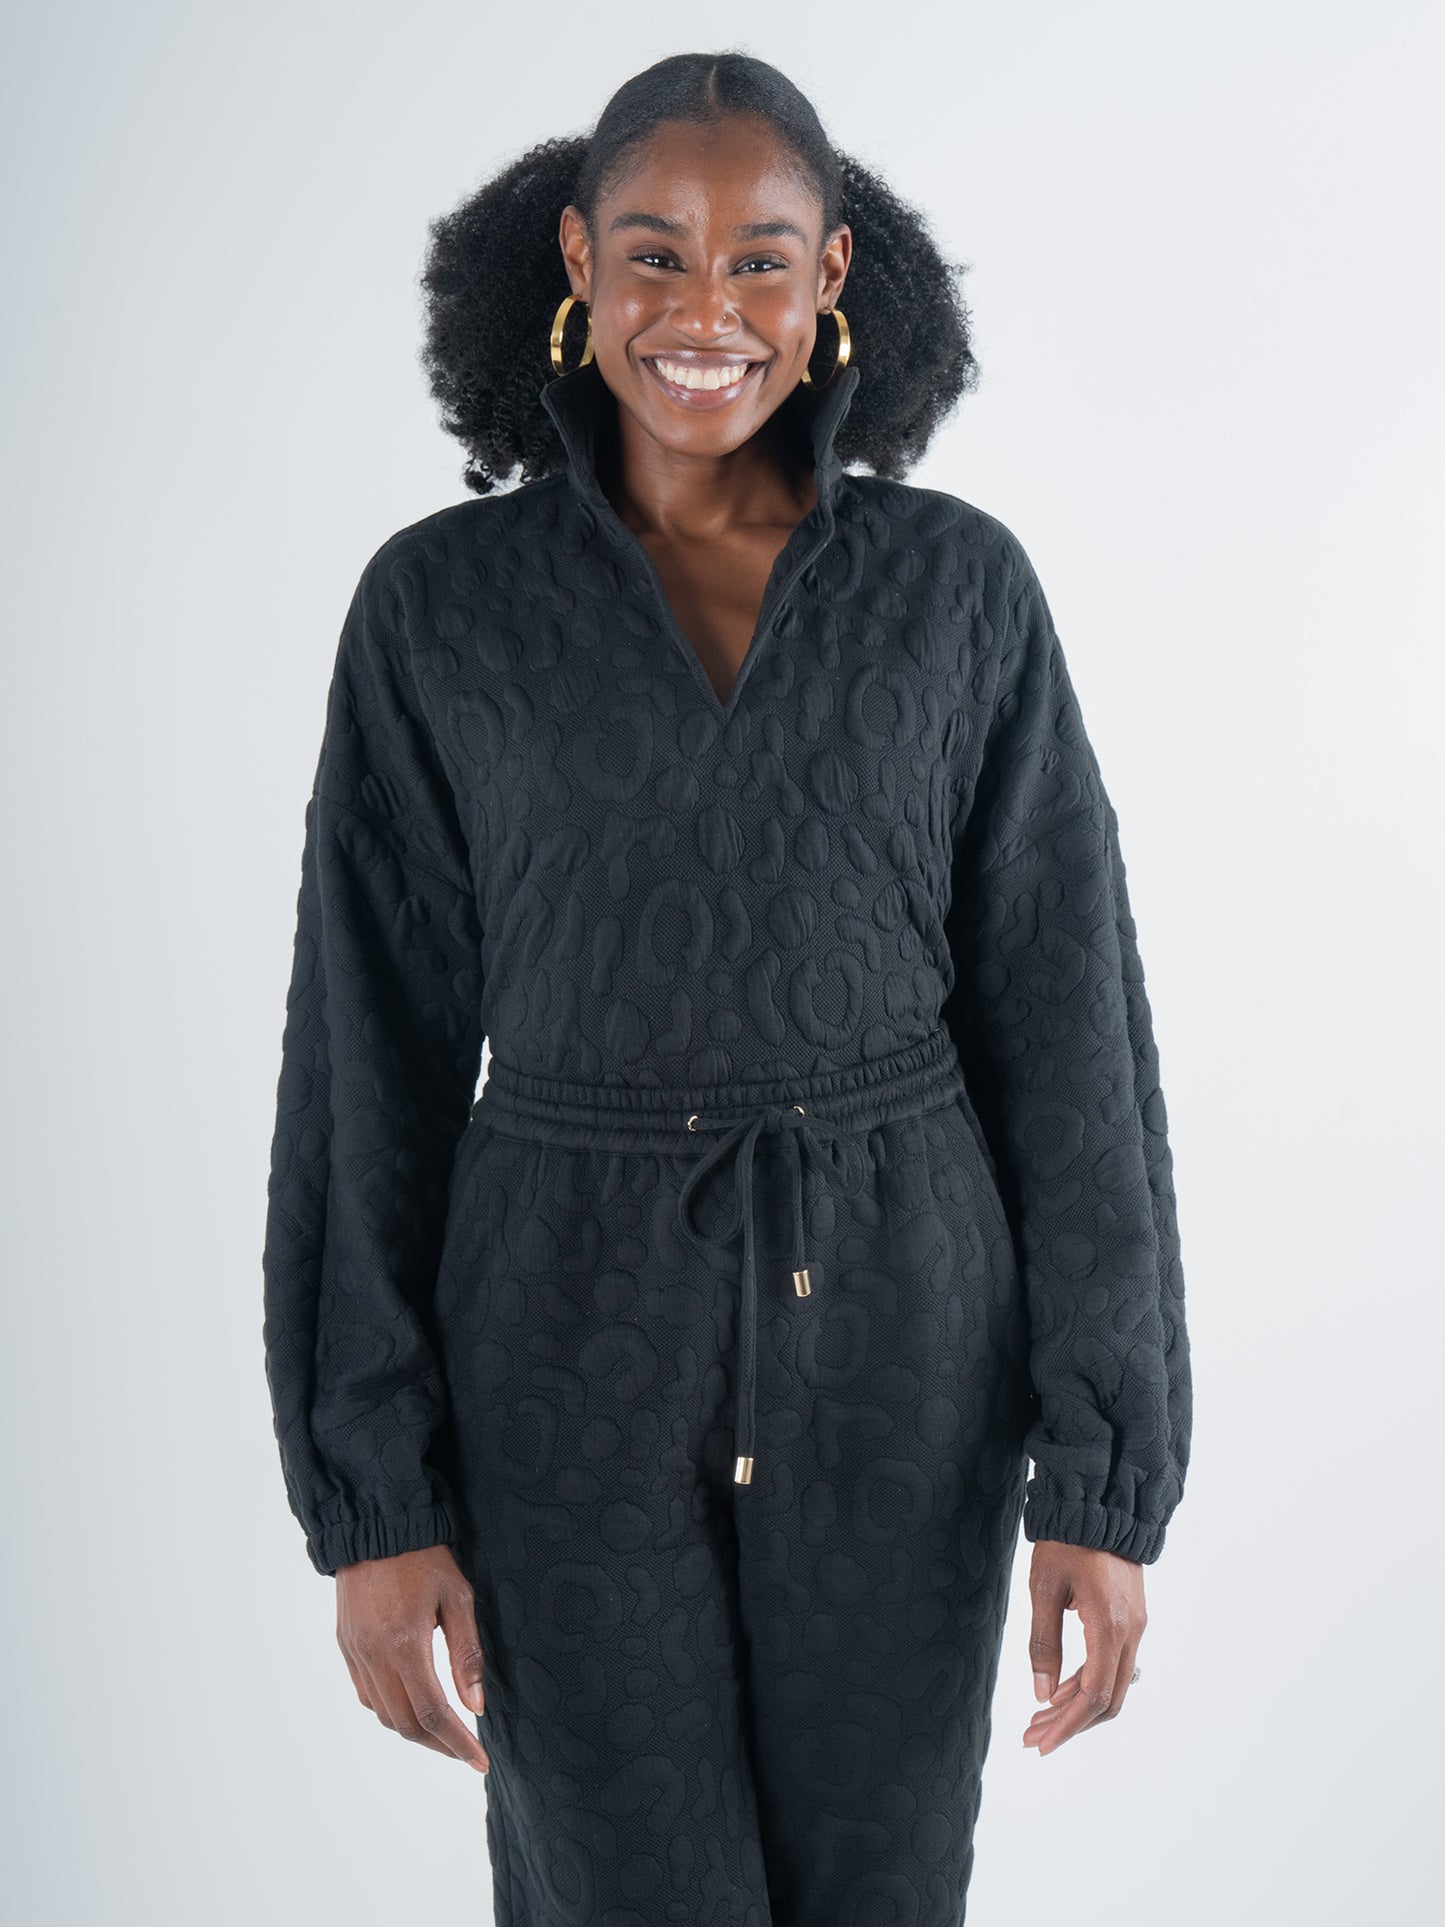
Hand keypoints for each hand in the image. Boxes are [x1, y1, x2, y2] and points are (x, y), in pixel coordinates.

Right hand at [335, 1544, 490, 1772]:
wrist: (376, 1526)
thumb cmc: (424, 1557)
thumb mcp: (458, 1598)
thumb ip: (467, 1654)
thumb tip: (476, 1706)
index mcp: (404, 1645)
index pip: (432, 1714)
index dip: (457, 1743)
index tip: (479, 1762)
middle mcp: (374, 1656)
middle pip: (404, 1723)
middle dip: (438, 1745)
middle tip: (465, 1751)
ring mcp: (355, 1653)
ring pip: (382, 1713)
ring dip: (413, 1731)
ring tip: (443, 1732)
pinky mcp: (346, 1645)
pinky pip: (366, 1694)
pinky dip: (390, 1709)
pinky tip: (412, 1704)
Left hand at [1022, 1540, 1145, 1755]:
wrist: (1098, 1503)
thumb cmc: (1067, 1541)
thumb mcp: (1044, 1589)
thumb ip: (1043, 1643)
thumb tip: (1042, 1694)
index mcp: (1110, 1627)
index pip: (1093, 1696)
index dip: (1068, 1726)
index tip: (1042, 1744)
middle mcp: (1130, 1632)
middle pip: (1107, 1699)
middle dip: (1070, 1723)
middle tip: (1033, 1736)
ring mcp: (1134, 1626)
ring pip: (1111, 1683)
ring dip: (1077, 1705)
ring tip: (1038, 1718)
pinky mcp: (1130, 1618)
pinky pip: (1113, 1663)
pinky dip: (1086, 1681)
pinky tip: (1059, 1688)